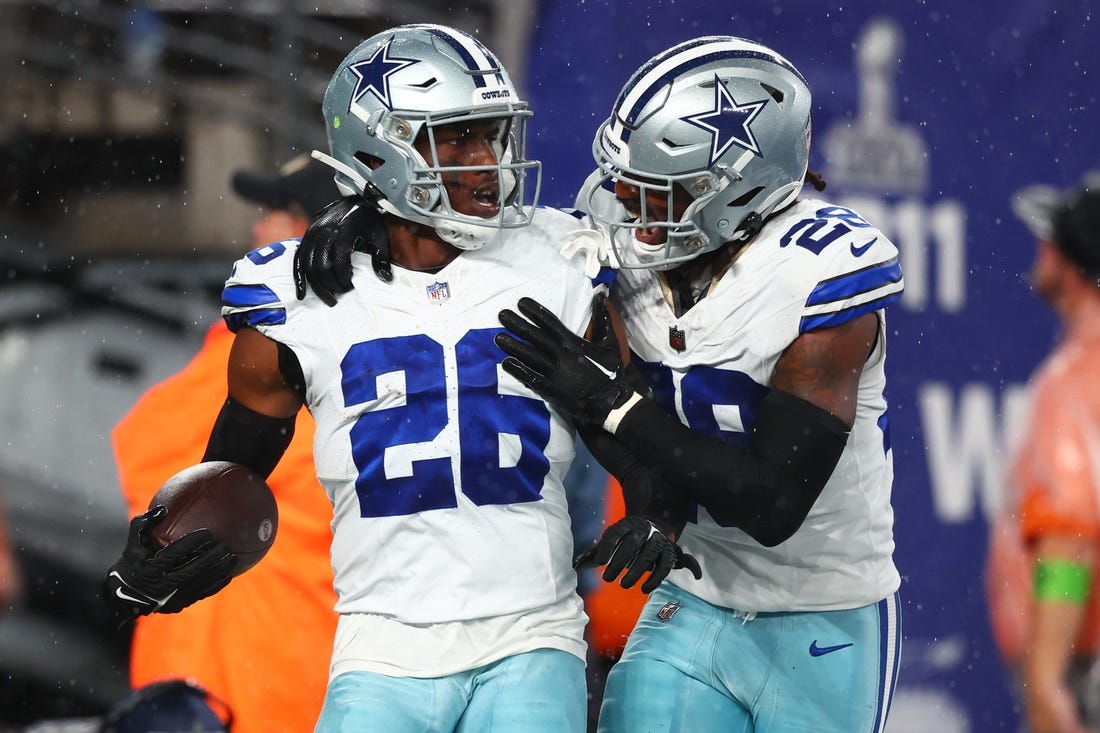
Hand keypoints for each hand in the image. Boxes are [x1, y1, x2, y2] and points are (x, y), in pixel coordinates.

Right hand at [102, 506, 237, 619]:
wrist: (126, 597)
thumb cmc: (132, 564)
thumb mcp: (133, 544)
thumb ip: (143, 524)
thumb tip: (163, 508)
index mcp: (150, 568)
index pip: (174, 554)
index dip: (191, 543)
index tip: (208, 532)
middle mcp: (162, 585)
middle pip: (192, 570)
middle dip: (210, 558)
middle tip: (225, 545)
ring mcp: (172, 597)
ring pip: (200, 584)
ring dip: (218, 571)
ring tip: (233, 557)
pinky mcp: (180, 605)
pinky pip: (202, 594)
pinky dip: (216, 585)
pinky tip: (229, 574)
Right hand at [293, 196, 389, 304]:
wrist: (359, 201)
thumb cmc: (371, 221)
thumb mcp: (380, 237)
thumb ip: (381, 258)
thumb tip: (386, 279)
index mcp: (344, 230)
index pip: (338, 262)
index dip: (343, 278)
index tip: (351, 287)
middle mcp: (324, 230)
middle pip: (321, 266)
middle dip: (331, 285)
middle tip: (341, 295)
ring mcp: (313, 232)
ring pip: (309, 265)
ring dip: (317, 286)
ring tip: (329, 299)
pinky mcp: (307, 235)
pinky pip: (299, 259)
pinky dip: (299, 277)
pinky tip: (302, 293)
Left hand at [496, 295, 638, 428]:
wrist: (610, 402)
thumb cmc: (610, 372)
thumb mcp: (610, 343)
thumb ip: (603, 319)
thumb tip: (600, 295)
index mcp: (573, 343)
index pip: (550, 323)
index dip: (534, 312)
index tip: (521, 303)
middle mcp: (560, 355)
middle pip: (535, 337)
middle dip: (517, 325)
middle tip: (501, 315)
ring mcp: (554, 373)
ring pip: (529, 356)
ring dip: (513, 346)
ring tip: (497, 337)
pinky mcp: (550, 389)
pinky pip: (530, 377)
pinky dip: (518, 370)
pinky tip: (505, 362)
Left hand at [574, 515, 701, 592]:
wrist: (655, 526)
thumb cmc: (626, 539)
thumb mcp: (612, 541)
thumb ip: (595, 554)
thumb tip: (574, 567)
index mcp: (626, 524)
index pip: (615, 533)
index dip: (606, 547)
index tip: (599, 563)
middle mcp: (643, 529)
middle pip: (632, 544)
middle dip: (619, 562)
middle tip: (607, 579)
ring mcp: (658, 540)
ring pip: (648, 555)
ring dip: (636, 572)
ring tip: (623, 585)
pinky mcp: (669, 552)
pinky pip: (664, 566)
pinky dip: (655, 579)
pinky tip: (644, 589)